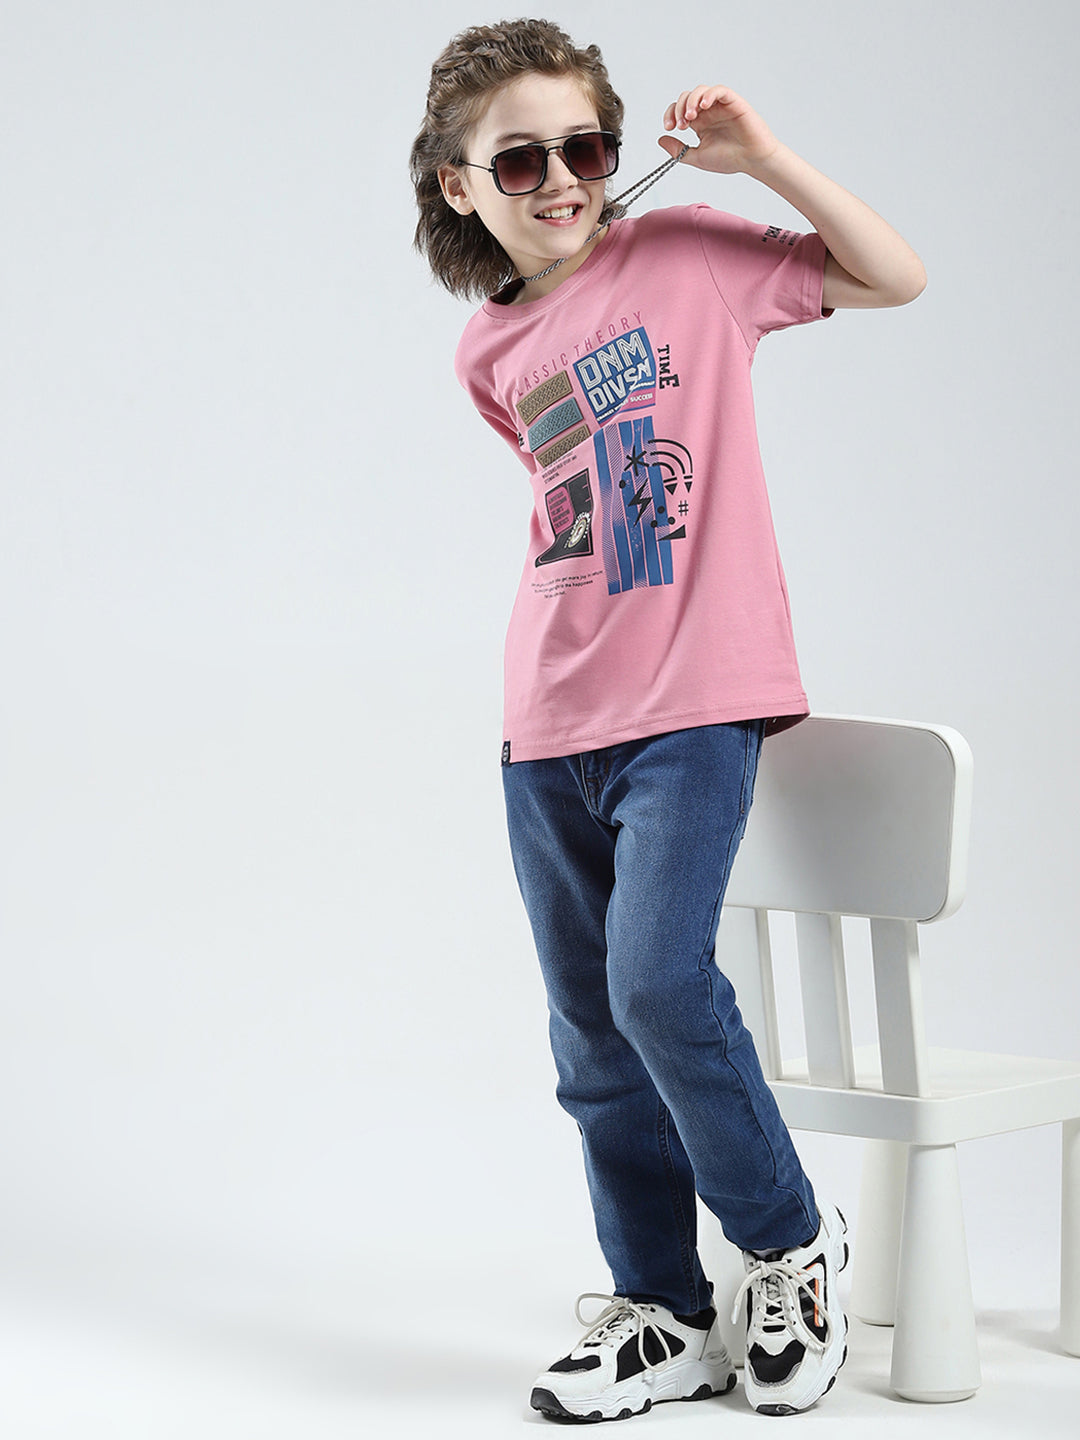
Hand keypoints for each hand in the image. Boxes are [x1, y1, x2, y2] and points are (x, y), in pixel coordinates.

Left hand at [658, 85, 778, 174]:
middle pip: (687, 97)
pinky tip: (704, 106)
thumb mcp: (697, 157)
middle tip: (681, 125)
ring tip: (691, 116)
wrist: (752, 160)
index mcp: (700, 123)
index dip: (671, 114)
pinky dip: (709, 94)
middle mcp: (709, 112)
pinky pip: (719, 90)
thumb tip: (661, 140)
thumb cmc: (730, 159)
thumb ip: (679, 150)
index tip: (669, 128)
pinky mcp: (733, 102)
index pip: (679, 109)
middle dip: (679, 109)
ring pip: (700, 90)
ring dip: (691, 101)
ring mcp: (720, 106)